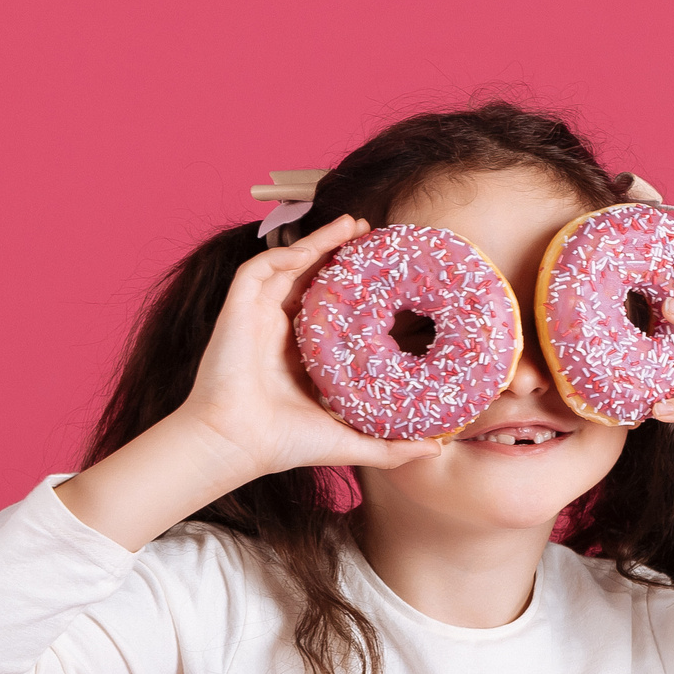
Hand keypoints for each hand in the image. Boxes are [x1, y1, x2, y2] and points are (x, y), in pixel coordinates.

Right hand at [181, 213, 447, 479]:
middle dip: (341, 253)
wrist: (237, 444)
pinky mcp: (238, 308)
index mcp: (302, 355)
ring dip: (319, 242)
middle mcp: (280, 330)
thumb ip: (391, 446)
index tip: (389, 273)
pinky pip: (260, 268)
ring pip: (289, 265)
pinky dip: (286, 252)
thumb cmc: (285, 445)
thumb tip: (436, 449)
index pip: (332, 308)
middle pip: (313, 279)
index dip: (357, 288)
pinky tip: (314, 245)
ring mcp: (258, 316)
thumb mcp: (350, 441)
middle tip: (373, 234)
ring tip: (352, 224)